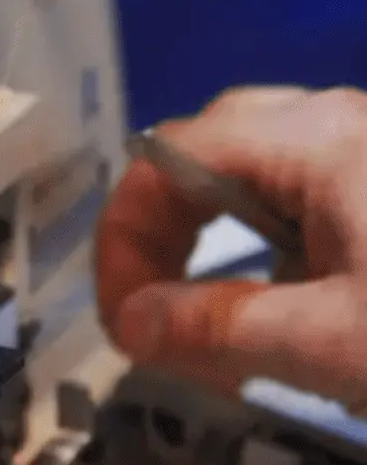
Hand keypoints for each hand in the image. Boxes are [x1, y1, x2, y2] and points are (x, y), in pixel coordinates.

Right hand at [96, 86, 366, 408]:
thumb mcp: (335, 343)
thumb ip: (219, 329)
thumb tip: (130, 325)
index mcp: (314, 138)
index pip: (164, 161)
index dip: (123, 242)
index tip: (124, 326)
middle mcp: (335, 121)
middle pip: (204, 156)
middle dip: (162, 236)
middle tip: (154, 316)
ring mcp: (366, 148)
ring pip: (256, 176)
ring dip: (216, 244)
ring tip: (216, 319)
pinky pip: (306, 196)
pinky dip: (272, 249)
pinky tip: (294, 308)